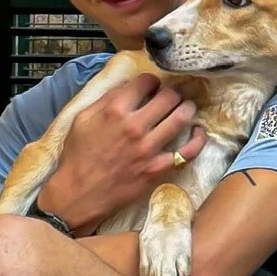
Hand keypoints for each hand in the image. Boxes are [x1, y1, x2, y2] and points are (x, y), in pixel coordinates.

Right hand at [37, 73, 205, 234]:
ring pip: (181, 118)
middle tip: (170, 97)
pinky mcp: (158, 168)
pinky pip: (187, 152)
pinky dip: (198, 139)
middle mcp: (135, 126)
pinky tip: (198, 131)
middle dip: (171, 93)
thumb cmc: (78, 155)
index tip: (151, 87)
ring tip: (186, 107)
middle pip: (168, 97)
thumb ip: (106, 100)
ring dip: (187, 108)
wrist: (80, 193)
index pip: (146, 82)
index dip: (151, 81)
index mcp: (115, 110)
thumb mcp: (82, 119)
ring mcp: (149, 148)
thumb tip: (129, 88)